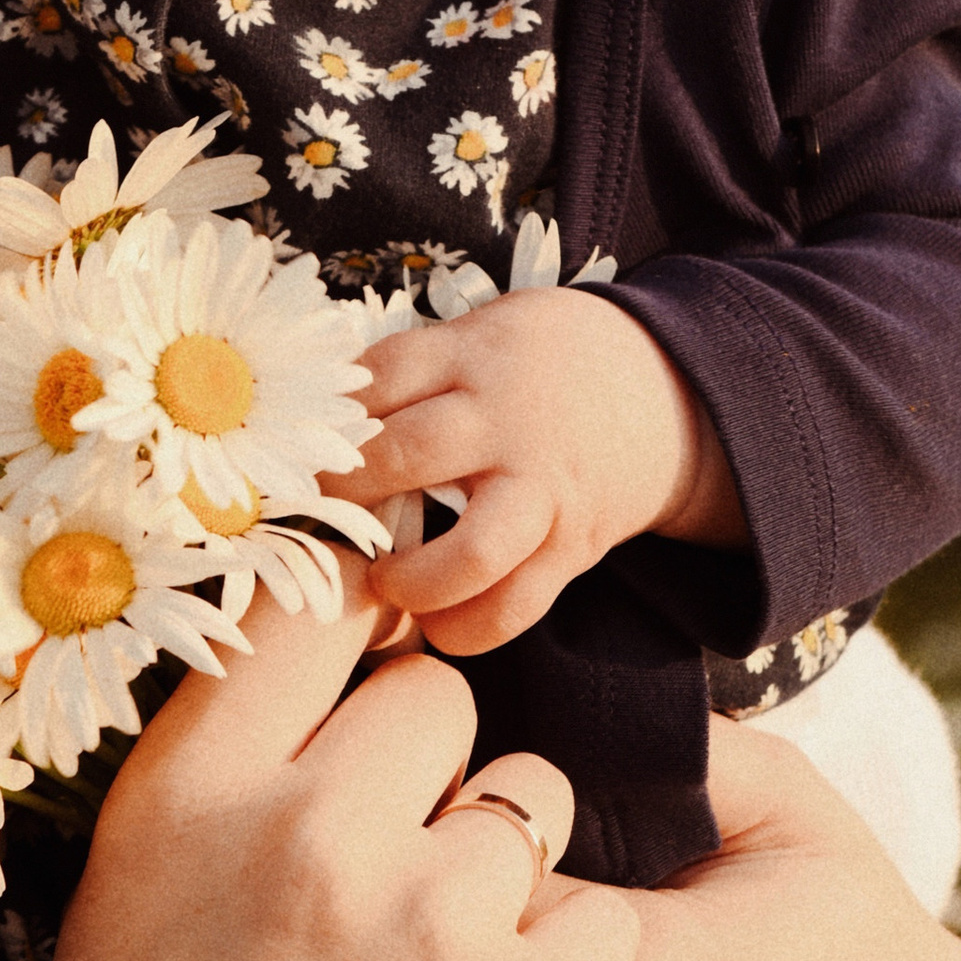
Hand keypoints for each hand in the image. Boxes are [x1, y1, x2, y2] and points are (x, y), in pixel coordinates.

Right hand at [0, 572, 639, 960]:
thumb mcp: (121, 918)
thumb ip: (211, 788)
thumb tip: (301, 666)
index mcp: (190, 800)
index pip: (303, 618)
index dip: (345, 648)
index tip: (357, 688)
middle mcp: (311, 833)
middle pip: (434, 700)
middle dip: (431, 771)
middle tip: (395, 876)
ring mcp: (430, 921)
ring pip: (530, 804)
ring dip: (504, 871)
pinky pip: (600, 916)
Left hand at [338, 288, 741, 655]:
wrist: (667, 390)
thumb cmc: (541, 363)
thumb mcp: (484, 332)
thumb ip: (413, 369)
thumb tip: (311, 419)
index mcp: (475, 354)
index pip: (382, 377)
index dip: (327, 418)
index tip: (293, 448)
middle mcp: (508, 420)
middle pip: (411, 453)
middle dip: (349, 491)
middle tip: (317, 512)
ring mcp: (543, 488)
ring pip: (473, 548)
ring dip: (413, 577)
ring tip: (382, 581)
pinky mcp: (571, 545)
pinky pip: (516, 604)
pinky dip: (467, 628)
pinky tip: (433, 626)